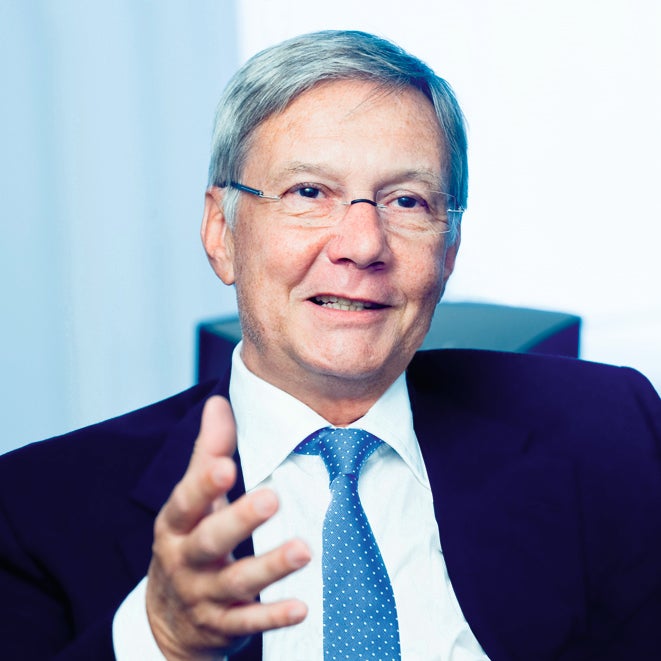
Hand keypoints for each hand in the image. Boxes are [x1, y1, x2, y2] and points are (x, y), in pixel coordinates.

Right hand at [146, 395, 310, 659]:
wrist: (166, 619)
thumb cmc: (187, 541)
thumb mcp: (189, 502)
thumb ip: (207, 454)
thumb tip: (219, 402)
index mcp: (175, 524)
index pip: (186, 501)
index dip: (203, 485)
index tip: (225, 466)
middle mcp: (185, 560)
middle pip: (210, 540)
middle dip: (239, 520)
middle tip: (272, 499)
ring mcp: (203, 596)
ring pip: (235, 583)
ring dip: (269, 567)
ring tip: (304, 549)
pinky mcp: (222, 625)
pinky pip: (248, 623)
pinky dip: (273, 616)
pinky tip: (301, 608)